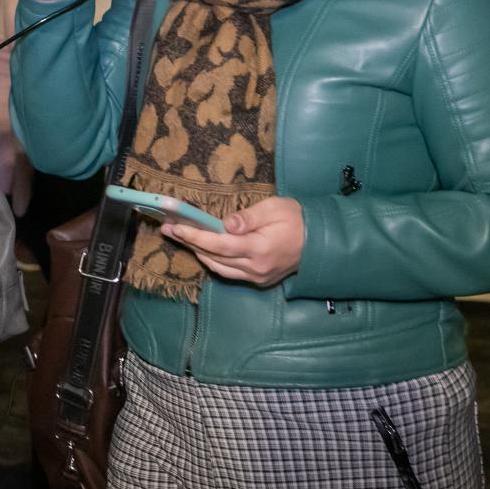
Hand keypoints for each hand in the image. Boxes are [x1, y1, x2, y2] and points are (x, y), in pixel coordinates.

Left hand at [162, 197, 304, 286]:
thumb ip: (248, 217)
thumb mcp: (274, 208)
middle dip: (189, 242)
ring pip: (219, 269)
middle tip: (169, 229)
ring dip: (199, 253)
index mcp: (259, 248)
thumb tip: (225, 224)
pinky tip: (204, 249)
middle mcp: (255, 268)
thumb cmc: (297, 219)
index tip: (176, 227)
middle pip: (214, 257)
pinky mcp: (259, 280)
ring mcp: (257, 277)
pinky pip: (229, 273)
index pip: (219, 244)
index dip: (195, 236)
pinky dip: (214, 261)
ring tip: (182, 238)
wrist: (320, 242)